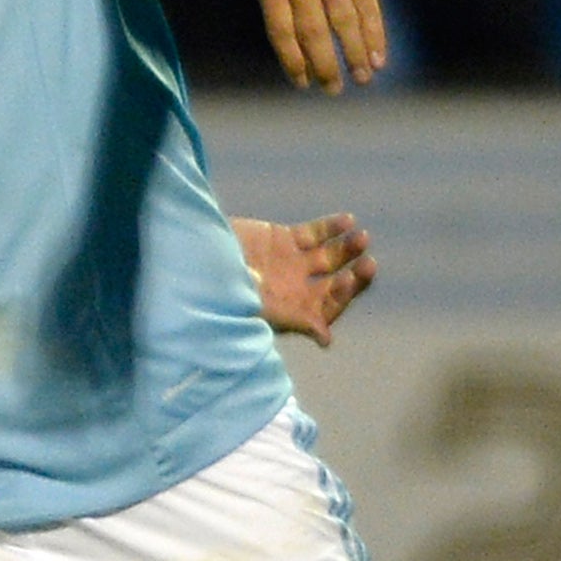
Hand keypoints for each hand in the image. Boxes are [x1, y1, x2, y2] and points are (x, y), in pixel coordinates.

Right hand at [232, 213, 376, 347]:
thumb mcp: (255, 311)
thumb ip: (294, 321)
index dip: (341, 297)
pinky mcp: (284, 238)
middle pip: (336, 283)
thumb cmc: (221, 294)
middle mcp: (297, 289)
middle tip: (367, 264)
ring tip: (361, 238)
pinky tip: (347, 221)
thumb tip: (326, 339)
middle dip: (353, 275)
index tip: (347, 281)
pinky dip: (332, 227)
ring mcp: (293, 263)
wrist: (193, 262)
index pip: (327, 310)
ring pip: (331, 256)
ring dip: (347, 248)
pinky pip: (315, 233)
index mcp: (291, 313)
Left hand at [257, 0, 387, 93]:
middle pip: (313, 26)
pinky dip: (374, 35)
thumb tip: (307, 74)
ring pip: (344, 17)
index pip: (281, 28)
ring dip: (354, 52)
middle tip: (334, 88)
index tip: (304, 84)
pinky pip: (368, 5)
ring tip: (362, 79)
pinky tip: (378, 59)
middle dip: (324, 62)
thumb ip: (287, 23)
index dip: (292, 59)